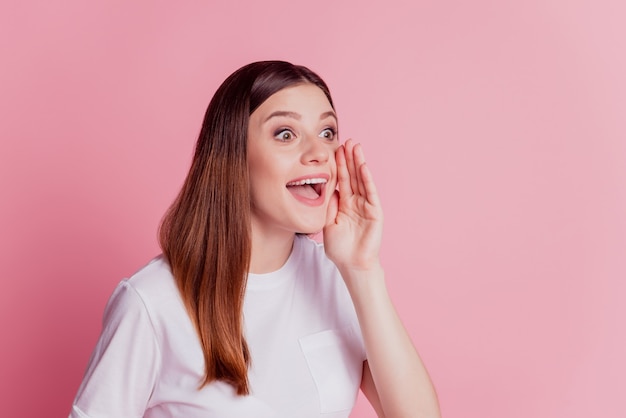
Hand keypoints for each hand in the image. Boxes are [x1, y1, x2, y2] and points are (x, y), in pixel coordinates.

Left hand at [324, 139, 383, 273]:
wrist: (352, 264)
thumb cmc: (339, 248)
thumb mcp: (327, 223)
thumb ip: (328, 205)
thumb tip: (327, 187)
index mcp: (344, 204)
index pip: (342, 180)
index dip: (339, 165)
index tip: (334, 149)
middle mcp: (356, 202)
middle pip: (352, 176)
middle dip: (349, 158)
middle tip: (346, 140)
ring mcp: (366, 206)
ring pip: (362, 180)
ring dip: (359, 163)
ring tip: (356, 147)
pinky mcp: (375, 212)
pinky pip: (370, 193)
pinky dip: (367, 179)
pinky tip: (363, 167)